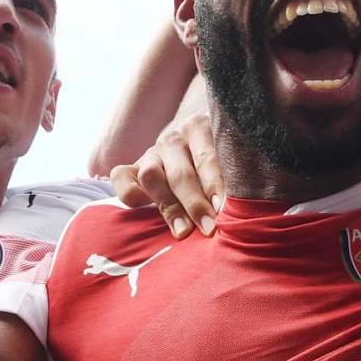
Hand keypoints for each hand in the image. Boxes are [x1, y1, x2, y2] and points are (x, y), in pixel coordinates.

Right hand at [111, 107, 221, 237]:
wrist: (196, 153)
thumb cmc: (223, 164)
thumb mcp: (231, 161)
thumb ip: (234, 177)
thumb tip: (238, 210)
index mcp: (202, 129)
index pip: (207, 157)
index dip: (215, 185)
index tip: (224, 209)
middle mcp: (175, 138)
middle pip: (181, 173)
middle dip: (195, 204)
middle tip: (209, 228)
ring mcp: (152, 152)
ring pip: (151, 176)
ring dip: (168, 206)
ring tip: (183, 231)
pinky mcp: (133, 167)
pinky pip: (121, 176)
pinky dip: (128, 191)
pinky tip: (144, 208)